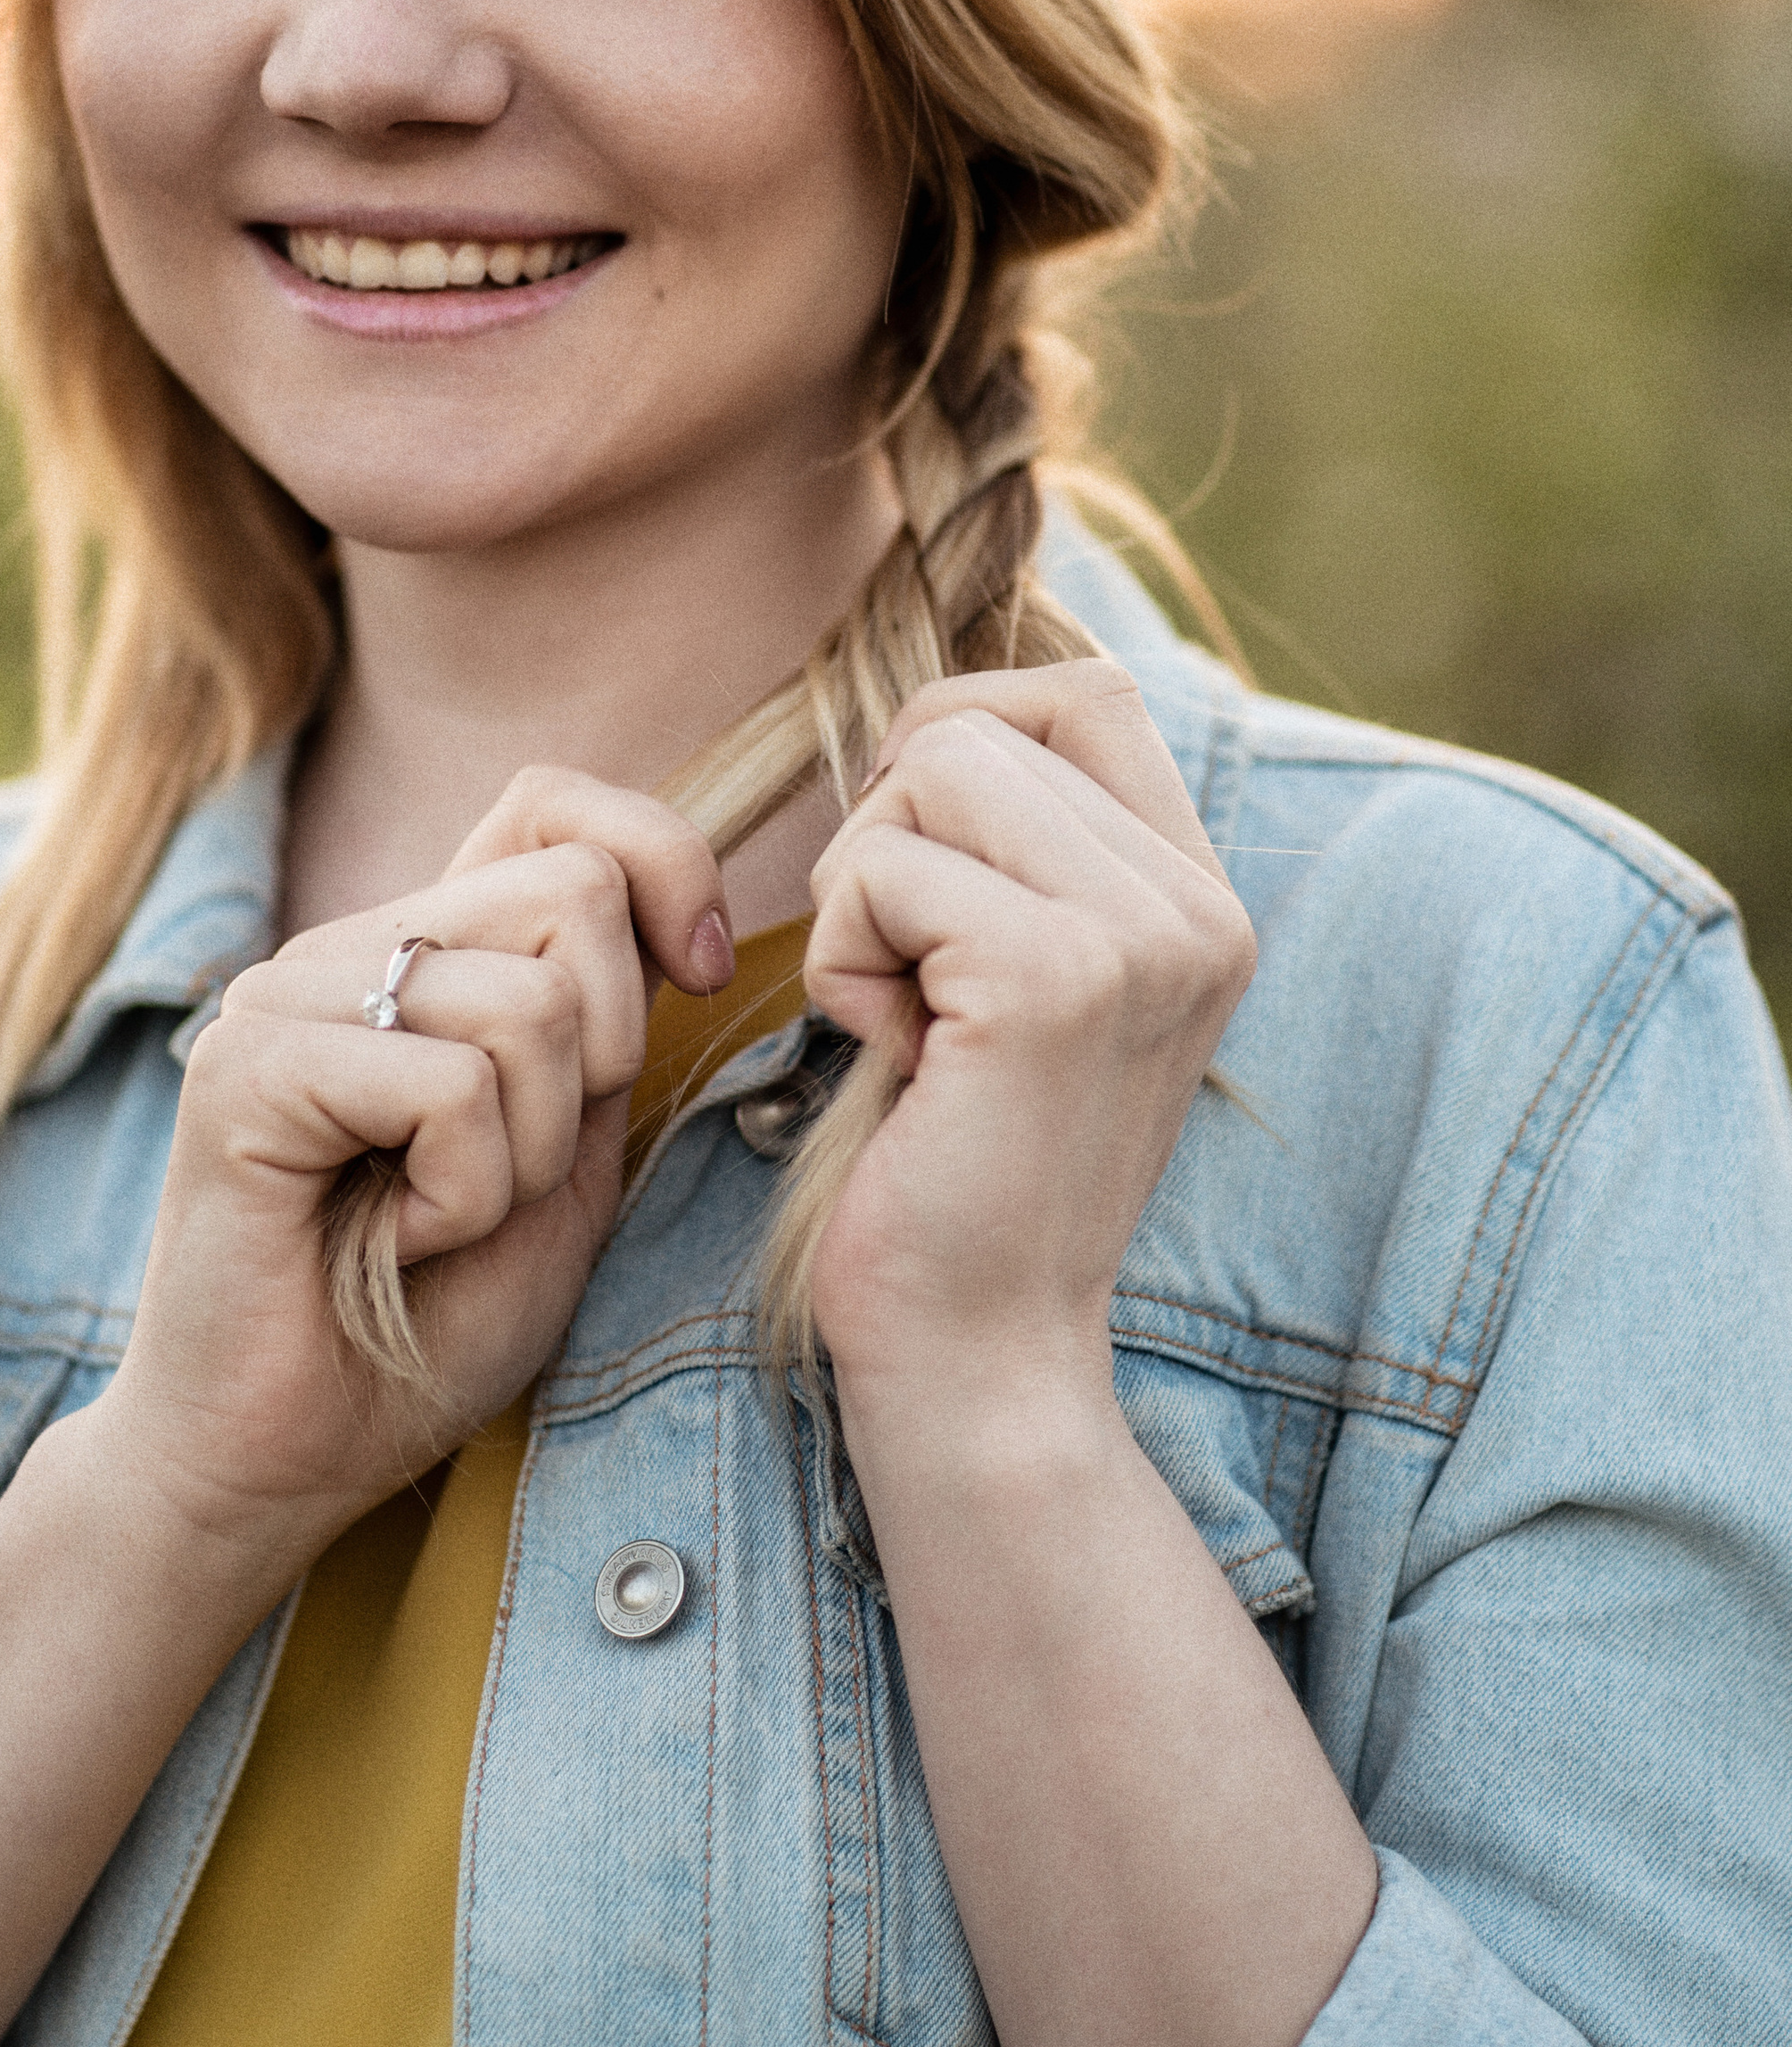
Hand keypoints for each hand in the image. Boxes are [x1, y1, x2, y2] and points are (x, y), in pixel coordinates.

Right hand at [90, 771, 731, 1577]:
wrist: (280, 1463)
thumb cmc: (422, 1329)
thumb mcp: (563, 1166)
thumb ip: (604, 1038)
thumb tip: (680, 922)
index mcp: (422, 954)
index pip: (554, 799)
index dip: (661, 859)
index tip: (699, 970)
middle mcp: (347, 949)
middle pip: (573, 895)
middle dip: (601, 1062)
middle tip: (513, 1176)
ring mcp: (285, 997)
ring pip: (528, 1003)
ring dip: (528, 1156)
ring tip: (441, 1222)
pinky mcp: (246, 1069)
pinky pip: (449, 1088)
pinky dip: (465, 1196)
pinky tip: (398, 1243)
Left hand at [801, 665, 1254, 1426]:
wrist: (981, 1354)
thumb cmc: (960, 1167)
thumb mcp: (1019, 982)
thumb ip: (1024, 850)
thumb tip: (930, 716)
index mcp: (1204, 898)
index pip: (1084, 692)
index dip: (961, 736)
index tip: (920, 869)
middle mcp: (1200, 906)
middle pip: (981, 721)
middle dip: (890, 828)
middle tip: (907, 967)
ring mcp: (1141, 937)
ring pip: (928, 772)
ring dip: (862, 893)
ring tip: (911, 1019)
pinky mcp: (1055, 978)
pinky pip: (879, 872)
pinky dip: (842, 961)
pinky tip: (899, 1059)